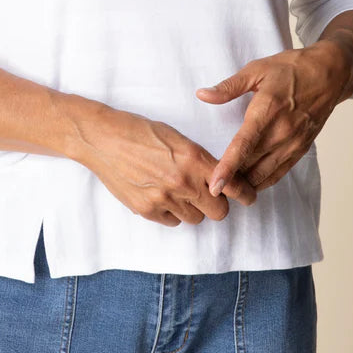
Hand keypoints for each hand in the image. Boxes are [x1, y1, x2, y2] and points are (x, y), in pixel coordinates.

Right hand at [74, 105, 257, 226]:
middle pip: (218, 211)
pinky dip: (171, 212)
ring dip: (192, 207)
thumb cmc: (140, 131)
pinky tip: (161, 194)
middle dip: (216, 204)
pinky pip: (172, 221)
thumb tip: (217, 176)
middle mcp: (182, 181)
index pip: (232, 185)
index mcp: (193, 158)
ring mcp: (164, 198)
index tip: (249, 197)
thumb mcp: (176, 137)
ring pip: (195, 218)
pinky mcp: (147, 210)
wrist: (103, 139)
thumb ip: (199, 159)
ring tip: (177, 189)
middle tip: (207, 193)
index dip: (245, 194)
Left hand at [195, 41, 350, 196]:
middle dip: (231, 181)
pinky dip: (262, 181)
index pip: (243, 145)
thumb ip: (228, 86)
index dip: (228, 168)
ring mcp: (293, 143)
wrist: (329, 74)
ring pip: (265, 175)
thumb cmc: (291, 69)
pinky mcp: (301, 149)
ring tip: (226, 188)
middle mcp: (281, 131)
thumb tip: (202, 94)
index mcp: (267, 109)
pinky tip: (248, 182)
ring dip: (245, 184)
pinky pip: (279, 173)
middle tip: (210, 186)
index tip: (213, 185)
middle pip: (252, 166)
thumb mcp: (257, 69)